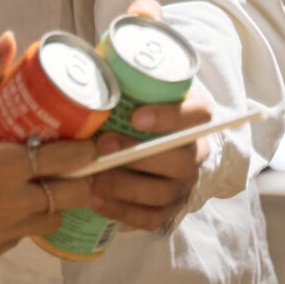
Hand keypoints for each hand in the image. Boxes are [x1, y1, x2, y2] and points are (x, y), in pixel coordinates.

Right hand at [0, 34, 98, 264]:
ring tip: (42, 182)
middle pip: (71, 195)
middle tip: (71, 162)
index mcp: (3, 166)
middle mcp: (8, 204)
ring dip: (53, 201)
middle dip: (78, 178)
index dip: (87, 150)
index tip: (94, 140)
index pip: (68, 160)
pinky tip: (8, 203)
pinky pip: (21, 237)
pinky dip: (23, 220)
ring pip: (50, 220)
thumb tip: (10, 41)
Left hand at [88, 92, 212, 230]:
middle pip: (181, 160)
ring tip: (92, 177)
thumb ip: (123, 80)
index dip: (169, 117)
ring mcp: (184, 185)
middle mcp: (196, 153)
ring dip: (125, 185)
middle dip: (138, 155)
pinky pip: (152, 217)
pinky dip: (122, 211)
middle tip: (103, 146)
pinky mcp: (170, 209)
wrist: (158, 147)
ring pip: (162, 192)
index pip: (197, 116)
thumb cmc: (141, 111)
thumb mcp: (141, 92)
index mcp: (193, 119)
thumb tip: (87, 66)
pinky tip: (95, 200)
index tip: (136, 116)